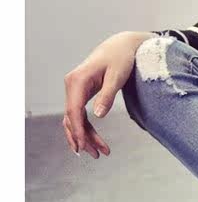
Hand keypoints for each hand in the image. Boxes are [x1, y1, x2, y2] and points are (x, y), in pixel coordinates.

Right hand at [63, 31, 152, 157]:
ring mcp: (75, 90)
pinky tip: (93, 142)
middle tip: (98, 155)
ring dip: (85, 137)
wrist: (121, 45)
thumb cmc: (121, 58)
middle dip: (83, 138)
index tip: (83, 147)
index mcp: (77, 80)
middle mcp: (72, 85)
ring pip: (74, 119)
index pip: (73, 111)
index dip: (77, 131)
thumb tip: (98, 115)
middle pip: (72, 118)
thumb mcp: (117, 76)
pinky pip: (79, 115)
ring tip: (100, 153)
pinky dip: (85, 129)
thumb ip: (108, 96)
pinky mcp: (81, 93)